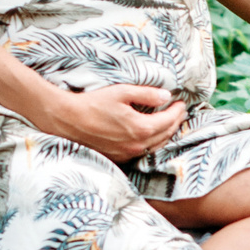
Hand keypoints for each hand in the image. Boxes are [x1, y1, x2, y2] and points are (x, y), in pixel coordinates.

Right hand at [39, 84, 189, 162]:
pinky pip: (142, 152)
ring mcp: (127, 154)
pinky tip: (151, 135)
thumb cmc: (93, 104)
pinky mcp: (118, 158)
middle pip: (165, 135)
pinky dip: (152, 143)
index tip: (181, 102)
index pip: (169, 120)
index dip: (178, 111)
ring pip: (155, 146)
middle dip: (175, 122)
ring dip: (166, 134)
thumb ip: (147, 94)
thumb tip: (166, 96)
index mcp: (141, 128)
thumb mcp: (122, 92)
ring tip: (170, 123)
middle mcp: (137, 145)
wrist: (67, 120)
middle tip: (179, 112)